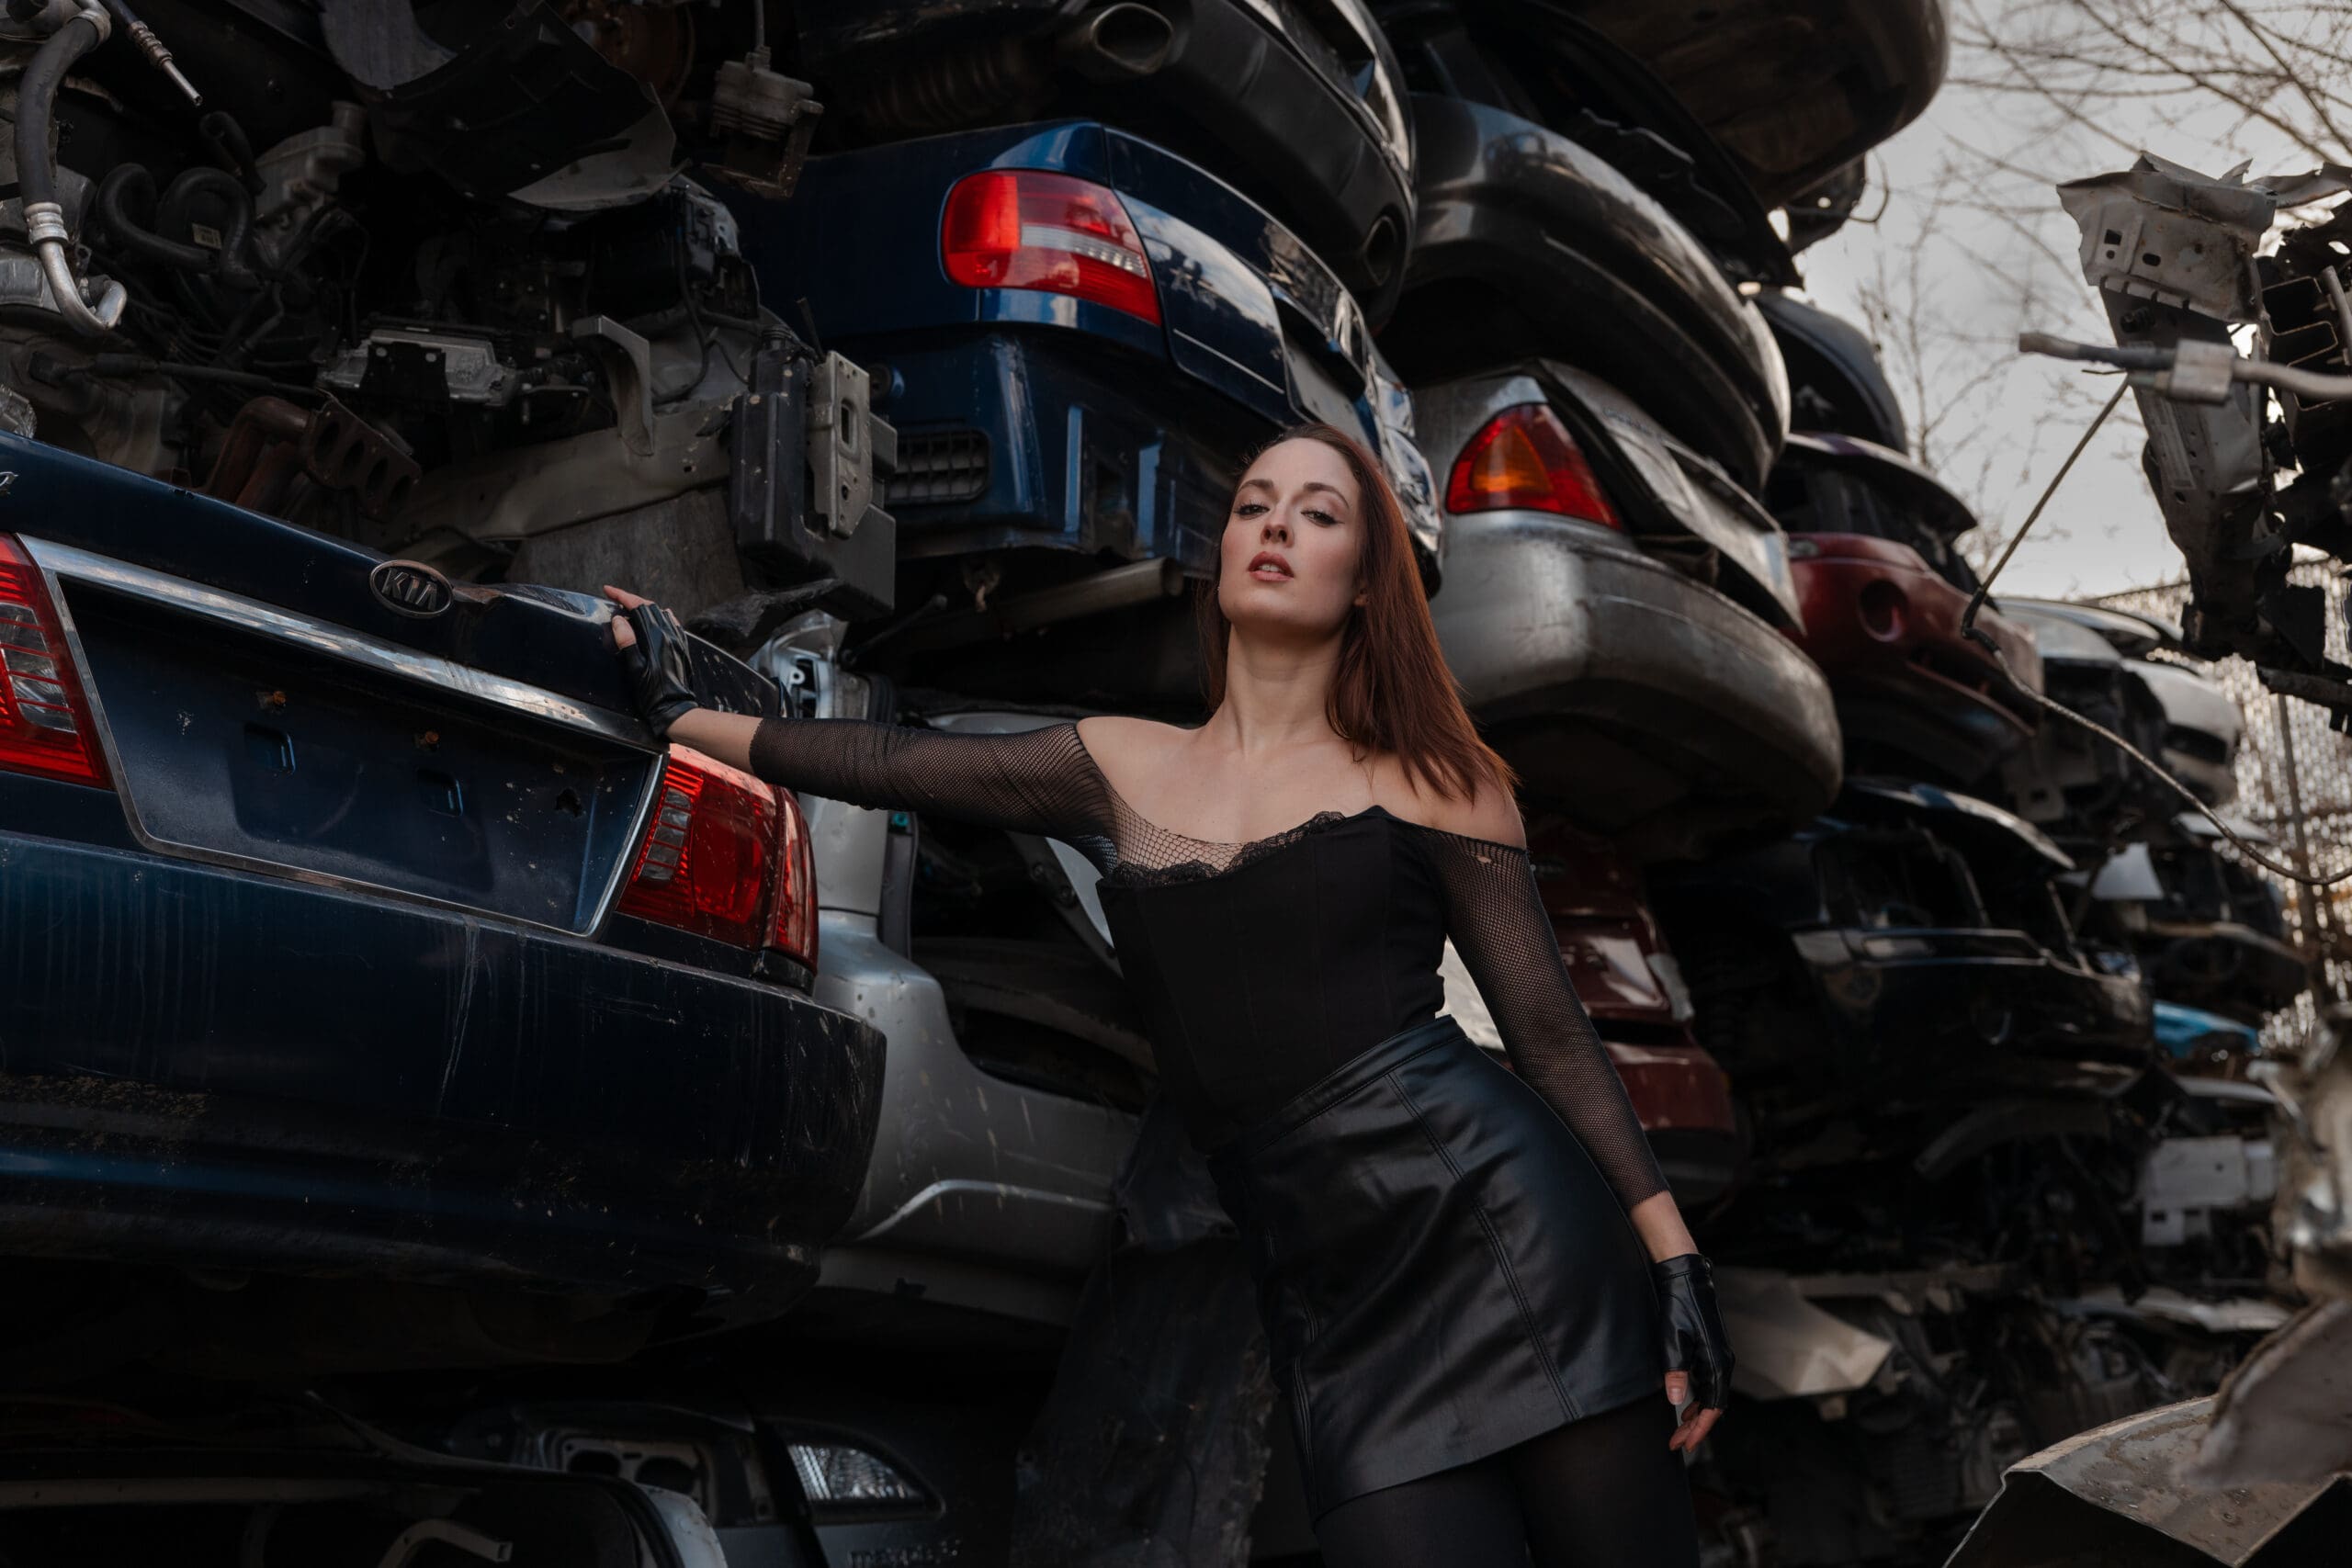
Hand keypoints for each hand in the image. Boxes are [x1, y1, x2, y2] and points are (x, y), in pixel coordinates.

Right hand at [602, 583, 699, 736]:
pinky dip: (662, 616)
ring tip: (630, 607)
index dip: (622, 596)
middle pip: (650, 607)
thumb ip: (627, 641)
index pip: (638, 607)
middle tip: (616, 597)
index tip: (608, 590)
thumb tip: (619, 619)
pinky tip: (660, 615)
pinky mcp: (682, 648)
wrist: (676, 709)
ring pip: (661, 614)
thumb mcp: (634, 668)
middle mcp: (669, 635)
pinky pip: (673, 624)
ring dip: (645, 607)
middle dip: (631, 599)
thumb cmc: (653, 693)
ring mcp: (678, 641)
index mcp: (656, 637)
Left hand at [1655, 1253, 1731, 1453]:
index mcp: (1717, 1363)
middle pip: (1714, 1405)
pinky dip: (1698, 1399)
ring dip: (1696, 1414)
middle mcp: (1723, 1362)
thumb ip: (1675, 1372)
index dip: (1700, 1429)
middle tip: (1678, 1443)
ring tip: (1679, 1429)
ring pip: (1711, 1396)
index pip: (1713, 1407)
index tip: (1686, 1444)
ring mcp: (1718, 1356)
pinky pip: (1708, 1383)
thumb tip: (1676, 1402)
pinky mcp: (1711, 1351)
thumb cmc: (1679, 1307)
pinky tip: (1685, 1404)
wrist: (1686, 1279)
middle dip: (1696, 1427)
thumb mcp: (1672, 1340)